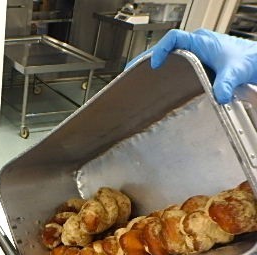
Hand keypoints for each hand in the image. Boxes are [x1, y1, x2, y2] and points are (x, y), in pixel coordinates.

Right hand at [127, 29, 256, 103]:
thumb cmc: (249, 60)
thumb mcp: (236, 71)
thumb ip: (226, 83)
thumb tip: (219, 96)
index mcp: (201, 41)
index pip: (173, 38)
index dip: (160, 50)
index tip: (154, 64)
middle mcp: (196, 45)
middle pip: (164, 47)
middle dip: (146, 58)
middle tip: (131, 71)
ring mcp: (196, 53)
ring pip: (168, 55)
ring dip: (153, 64)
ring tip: (137, 76)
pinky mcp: (197, 62)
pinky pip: (174, 62)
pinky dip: (163, 69)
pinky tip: (156, 82)